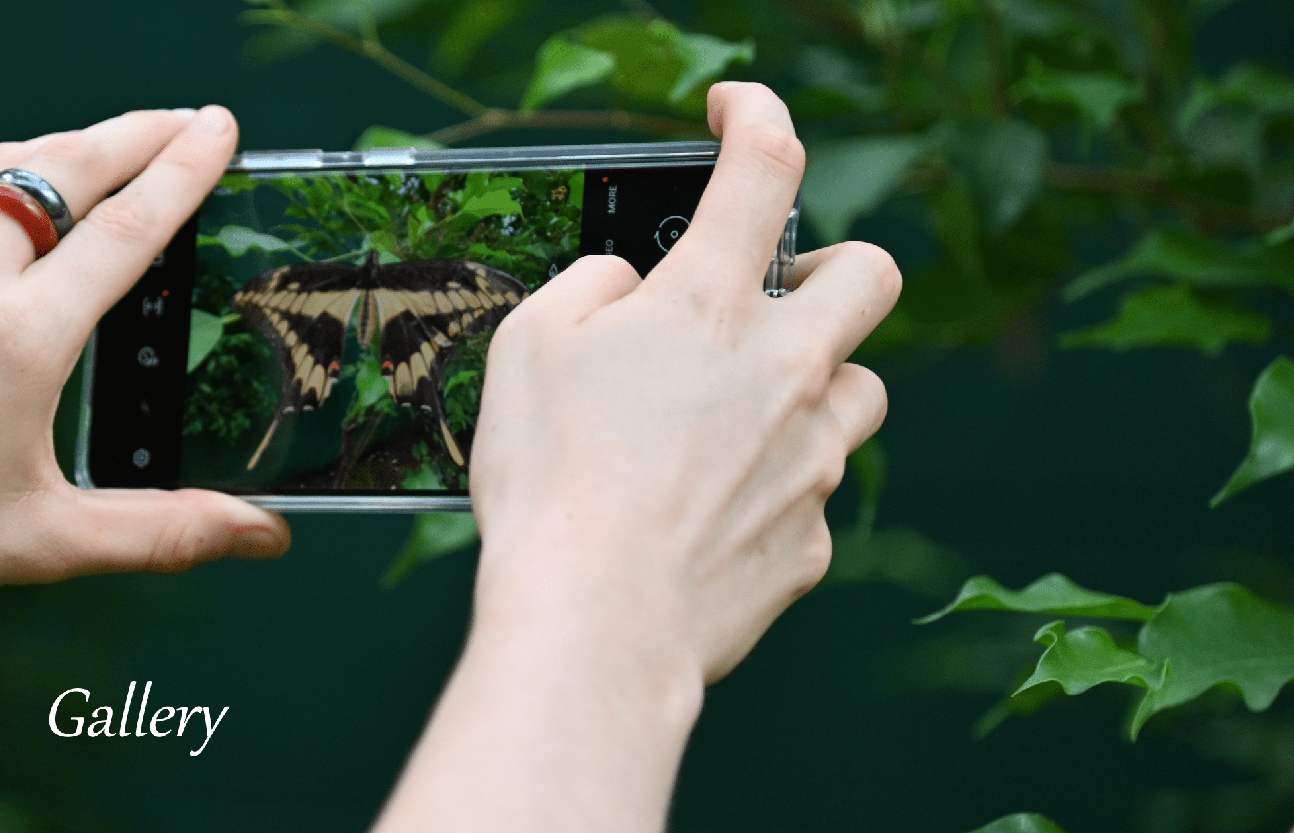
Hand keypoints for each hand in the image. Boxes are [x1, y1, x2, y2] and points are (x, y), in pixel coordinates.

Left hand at [0, 107, 289, 630]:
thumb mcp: (42, 543)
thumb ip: (161, 531)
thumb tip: (263, 536)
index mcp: (20, 336)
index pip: (127, 228)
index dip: (184, 170)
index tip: (219, 127)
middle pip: (67, 171)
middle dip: (135, 135)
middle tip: (185, 119)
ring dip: (66, 148)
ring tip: (109, 147)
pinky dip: (0, 184)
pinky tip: (8, 210)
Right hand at [468, 82, 898, 680]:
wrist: (595, 624)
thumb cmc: (551, 485)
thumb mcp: (528, 348)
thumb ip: (588, 290)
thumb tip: (626, 288)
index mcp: (709, 307)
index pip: (762, 167)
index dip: (757, 114)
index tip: (738, 109)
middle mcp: (784, 370)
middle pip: (868, 275)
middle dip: (833, 265)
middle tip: (781, 292)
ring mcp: (811, 458)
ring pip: (863, 391)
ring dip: (816, 384)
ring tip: (746, 413)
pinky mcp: (812, 539)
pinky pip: (814, 494)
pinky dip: (775, 487)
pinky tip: (711, 512)